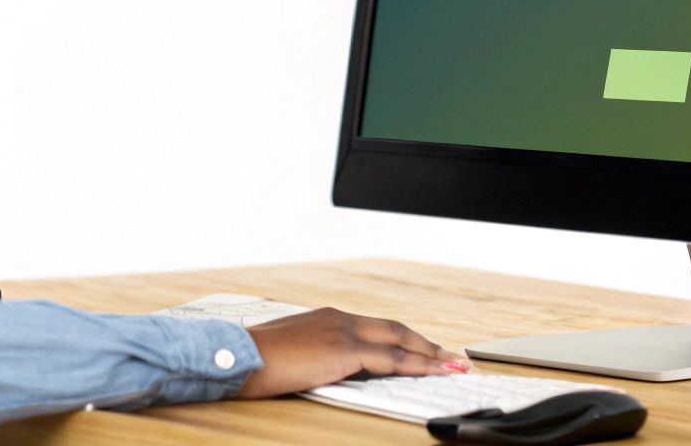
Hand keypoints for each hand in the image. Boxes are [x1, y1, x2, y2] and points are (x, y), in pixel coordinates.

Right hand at [233, 306, 469, 397]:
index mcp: (328, 317)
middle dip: (426, 344)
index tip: (424, 349)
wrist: (239, 356)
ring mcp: (343, 332)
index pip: (377, 326)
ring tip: (452, 366)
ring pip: (399, 341)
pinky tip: (431, 372)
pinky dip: (416, 365)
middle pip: (396, 329)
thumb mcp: (293, 353)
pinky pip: (390, 359)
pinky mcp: (343, 350)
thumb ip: (318, 355)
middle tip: (451, 357)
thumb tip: (332, 370)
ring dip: (430, 354)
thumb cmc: (256, 360)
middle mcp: (340, 319)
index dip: (405, 339)